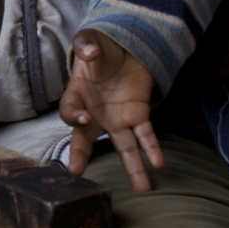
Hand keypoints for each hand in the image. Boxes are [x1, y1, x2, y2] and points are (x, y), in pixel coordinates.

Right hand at [63, 31, 163, 191]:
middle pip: (87, 138)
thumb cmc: (100, 47)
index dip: (74, 117)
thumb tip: (89, 51)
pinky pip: (145, 135)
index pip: (69, 112)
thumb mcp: (90, 40)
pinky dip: (152, 148)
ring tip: (142, 187)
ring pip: (124, 147)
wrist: (124, 46)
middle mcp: (95, 114)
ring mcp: (117, 118)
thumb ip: (85, 44)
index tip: (83, 119)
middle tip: (77, 171)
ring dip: (133, 167)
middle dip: (82, 155)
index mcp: (77, 96)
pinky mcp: (138, 115)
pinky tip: (159, 163)